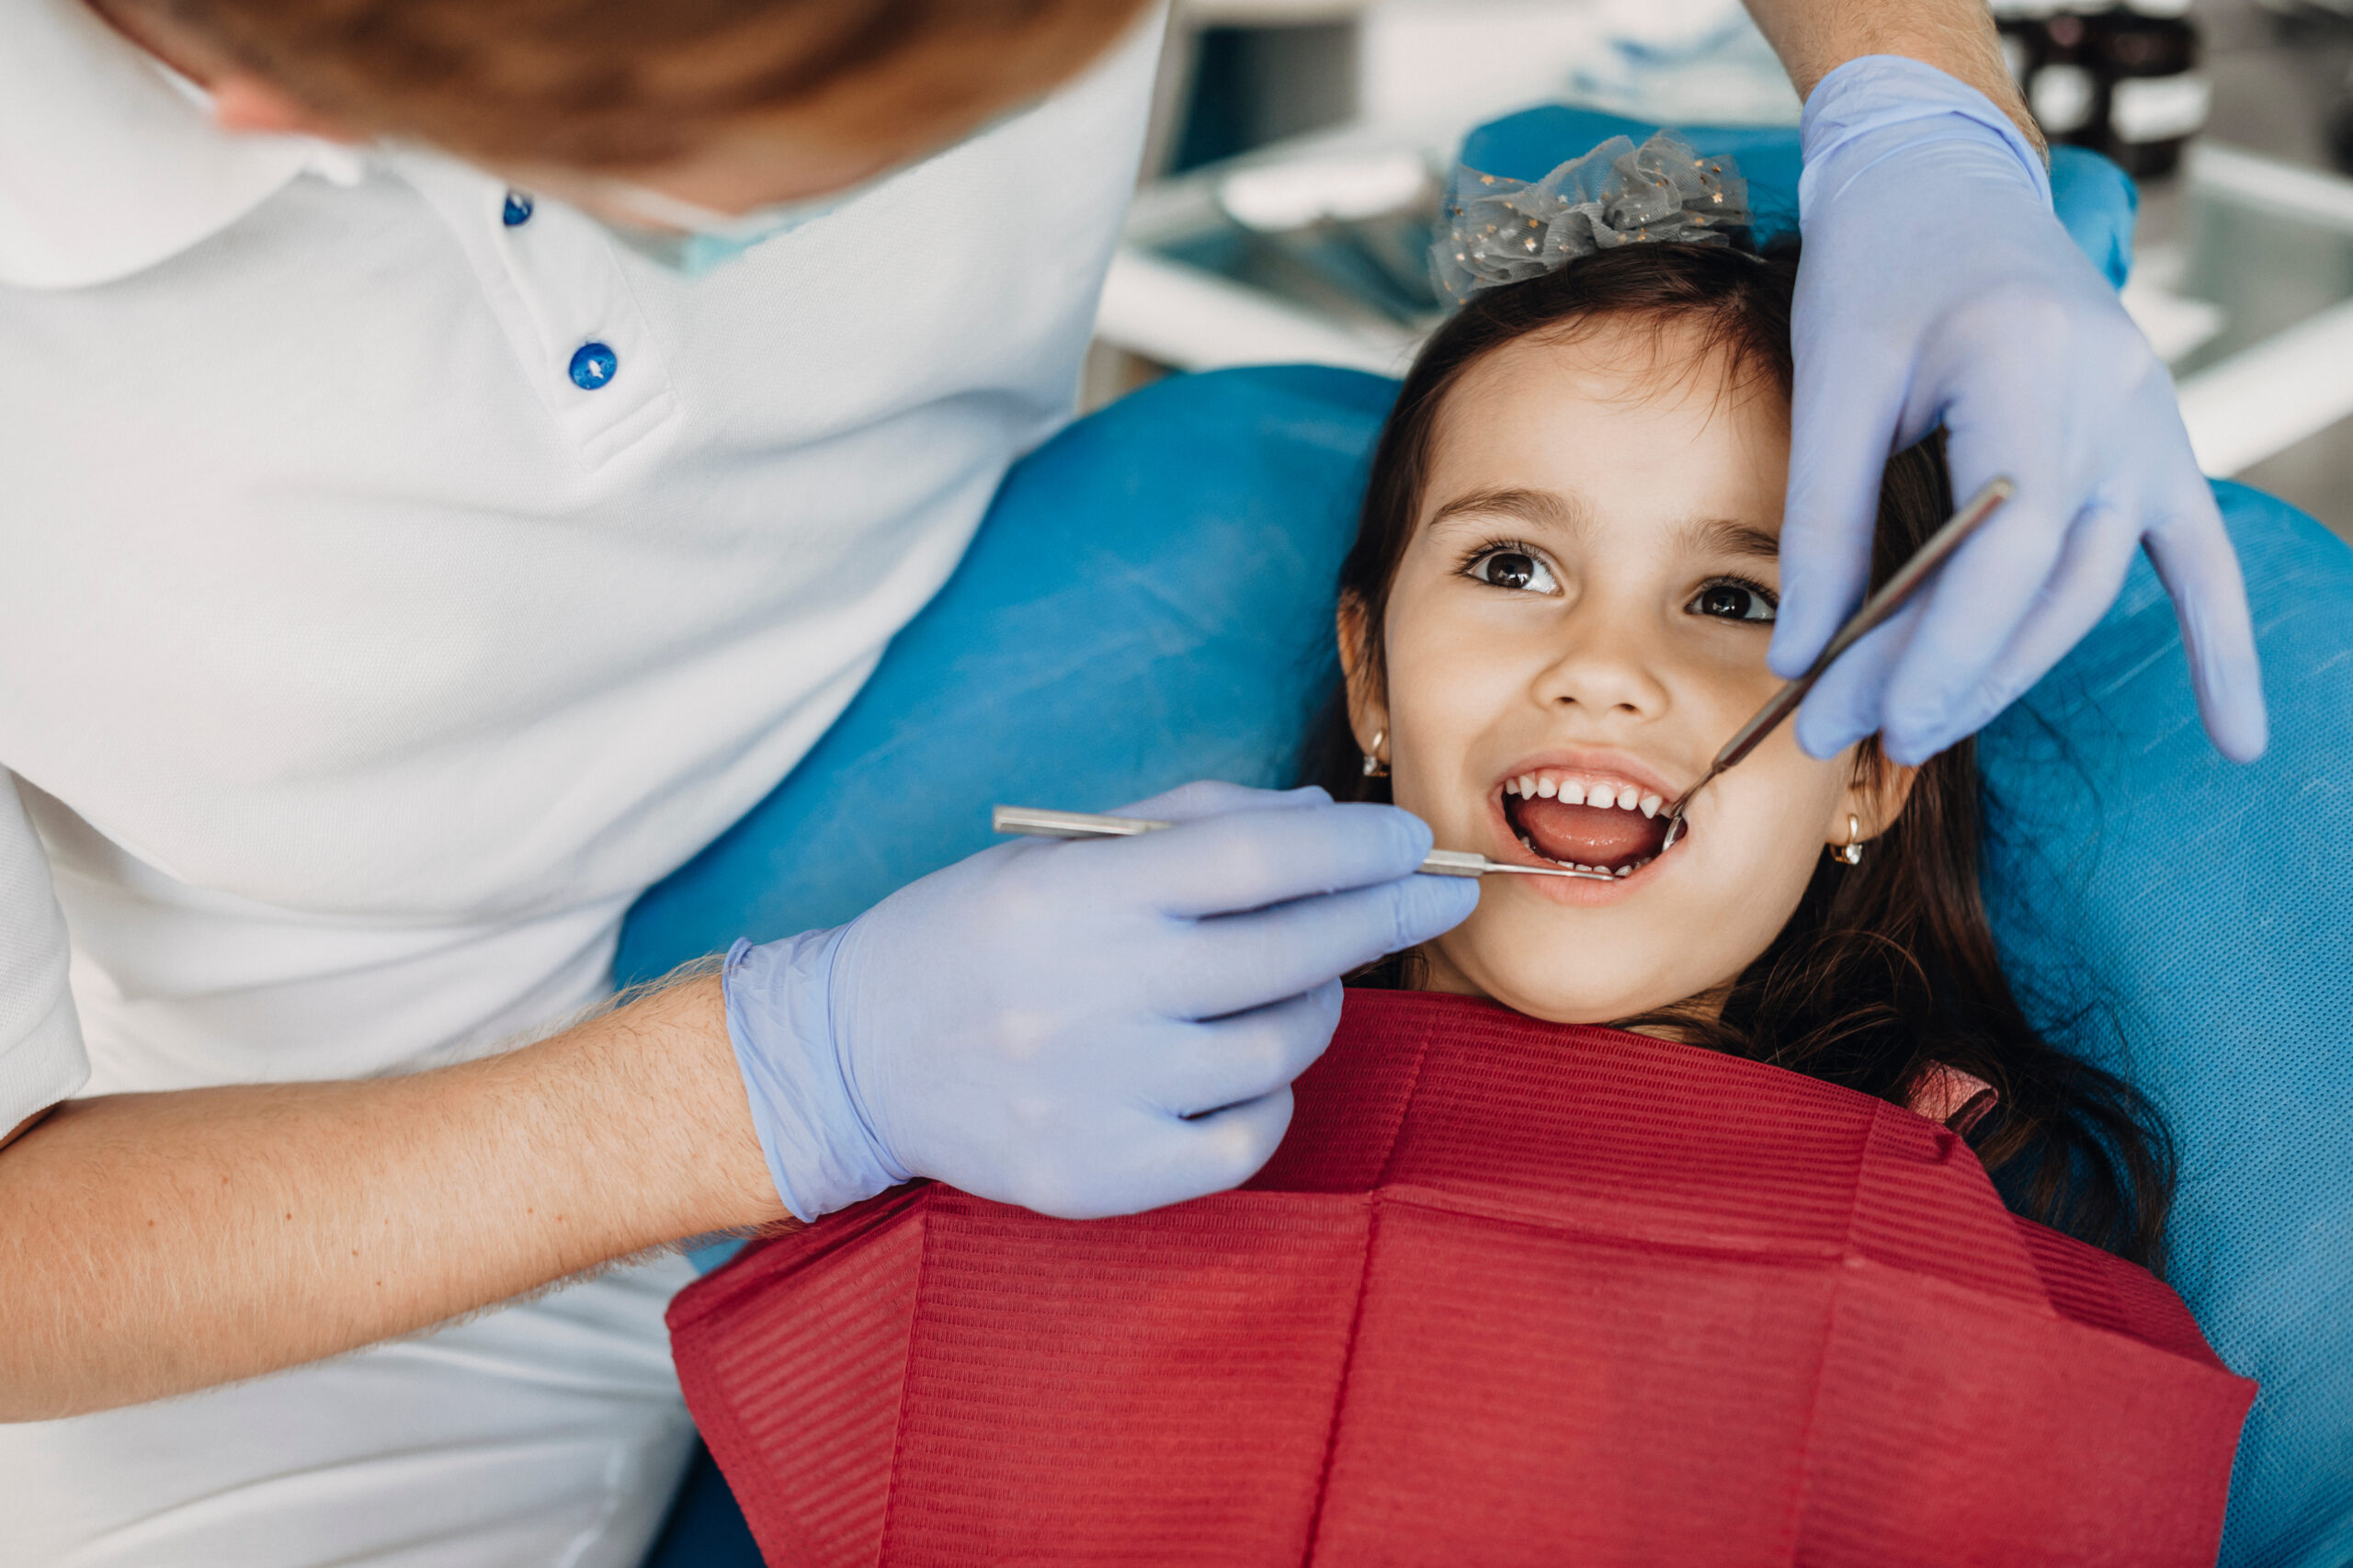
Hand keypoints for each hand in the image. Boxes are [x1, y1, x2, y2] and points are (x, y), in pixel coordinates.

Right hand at [720, 781, 1475, 1221]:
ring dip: (1313, 1007)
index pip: (1251, 862)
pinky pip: (1246, 1139)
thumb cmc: (976, 936)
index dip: (1352, 850)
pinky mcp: (1100, 1176)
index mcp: (1074, 897)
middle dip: (1380, 916)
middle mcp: (1085, 996)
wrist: (856, 1055)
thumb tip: (1331, 823)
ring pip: (1280, 1050)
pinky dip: (1270, 1098)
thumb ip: (1197, 825)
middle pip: (1287, 954)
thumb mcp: (1064, 851)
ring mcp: (1094, 1095)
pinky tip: (1243, 1067)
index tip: (1412, 842)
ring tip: (1289, 985)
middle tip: (1429, 896)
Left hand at [1777, 56, 2265, 765]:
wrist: (1943, 182)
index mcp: (2033, 368)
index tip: (1854, 720)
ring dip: (2007, 672)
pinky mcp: (2154, 441)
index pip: (2002, 549)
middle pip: (2043, 585)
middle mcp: (2115, 400)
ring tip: (1915, 732)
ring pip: (2089, 588)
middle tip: (1848, 739)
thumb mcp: (1831, 381)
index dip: (1932, 650)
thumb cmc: (1877, 270)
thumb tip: (1800, 659)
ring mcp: (2148, 423)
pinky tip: (2238, 741)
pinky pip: (2198, 558)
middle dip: (1944, 676)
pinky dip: (2219, 645)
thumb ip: (1821, 521)